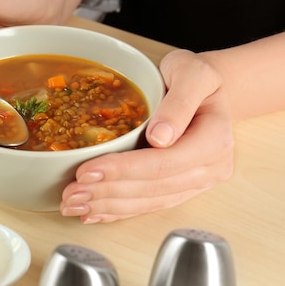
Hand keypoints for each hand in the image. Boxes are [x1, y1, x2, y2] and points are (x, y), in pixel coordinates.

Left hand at [60, 49, 234, 222]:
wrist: (210, 90)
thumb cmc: (197, 76)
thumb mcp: (192, 72)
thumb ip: (180, 101)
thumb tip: (160, 137)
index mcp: (214, 139)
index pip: (165, 163)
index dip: (124, 169)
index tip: (88, 171)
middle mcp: (210, 168)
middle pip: (154, 188)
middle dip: (108, 192)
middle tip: (70, 194)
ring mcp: (198, 182)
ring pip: (150, 201)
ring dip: (109, 206)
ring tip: (74, 204)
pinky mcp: (183, 188)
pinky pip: (150, 204)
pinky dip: (120, 210)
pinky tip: (94, 212)